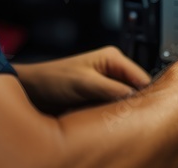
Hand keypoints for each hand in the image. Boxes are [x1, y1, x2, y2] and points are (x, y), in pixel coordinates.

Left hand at [12, 45, 150, 114]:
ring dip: (121, 110)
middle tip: (127, 116)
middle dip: (133, 103)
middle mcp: (113, 70)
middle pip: (136, 89)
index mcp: (113, 58)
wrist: (32, 91)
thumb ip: (111, 89)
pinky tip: (106, 120)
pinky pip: (114, 108)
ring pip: (125, 101)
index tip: (145, 109)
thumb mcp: (84, 83)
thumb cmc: (52, 79)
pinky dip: (112, 115)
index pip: (141, 76)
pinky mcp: (99, 98)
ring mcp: (106, 85)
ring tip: (113, 117)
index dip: (145, 93)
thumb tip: (134, 97)